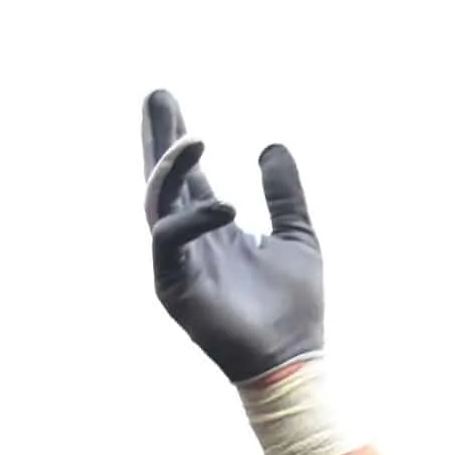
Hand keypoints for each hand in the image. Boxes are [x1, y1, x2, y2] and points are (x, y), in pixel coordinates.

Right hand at [140, 89, 325, 383]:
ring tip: (193, 137)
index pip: (189, 175)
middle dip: (157, 139)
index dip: (177, 139)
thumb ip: (284, 193)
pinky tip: (226, 205)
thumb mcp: (297, 234)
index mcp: (213, 225)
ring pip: (157, 202)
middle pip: (162, 179)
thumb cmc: (294, 305)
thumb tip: (272, 145)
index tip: (166, 99)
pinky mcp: (172, 285)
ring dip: (170, 168)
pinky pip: (169, 240)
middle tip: (156, 96)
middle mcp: (189, 238)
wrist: (293, 357)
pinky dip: (193, 218)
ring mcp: (176, 260)